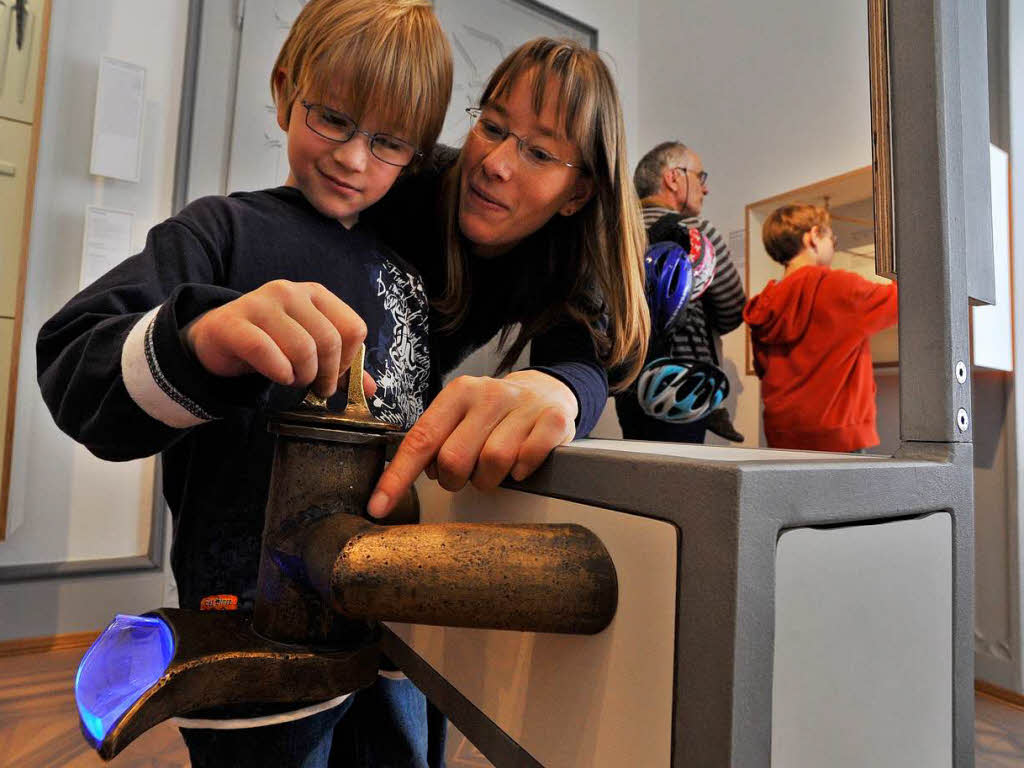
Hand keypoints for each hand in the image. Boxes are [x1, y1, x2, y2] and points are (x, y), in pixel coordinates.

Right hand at [183, 280, 373, 397]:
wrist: (218, 339)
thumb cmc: (270, 343)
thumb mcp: (308, 349)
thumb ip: (340, 366)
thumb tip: (371, 389)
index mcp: (315, 294)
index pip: (353, 329)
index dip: (347, 360)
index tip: (332, 375)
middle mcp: (290, 292)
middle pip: (329, 341)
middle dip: (325, 373)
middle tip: (312, 386)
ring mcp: (260, 303)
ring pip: (302, 348)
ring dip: (301, 375)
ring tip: (291, 379)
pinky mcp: (233, 323)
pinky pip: (265, 351)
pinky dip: (278, 372)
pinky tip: (277, 376)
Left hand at [367, 370, 577, 517]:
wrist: (545, 391)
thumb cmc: (494, 413)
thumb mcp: (460, 416)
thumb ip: (434, 440)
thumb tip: (408, 475)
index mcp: (458, 393)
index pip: (420, 440)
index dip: (397, 477)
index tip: (379, 506)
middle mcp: (488, 394)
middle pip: (454, 459)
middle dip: (455, 479)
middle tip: (465, 474)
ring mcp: (522, 405)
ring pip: (492, 463)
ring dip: (489, 479)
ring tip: (493, 468)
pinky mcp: (552, 419)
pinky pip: (527, 460)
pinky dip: (521, 472)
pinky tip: (520, 464)